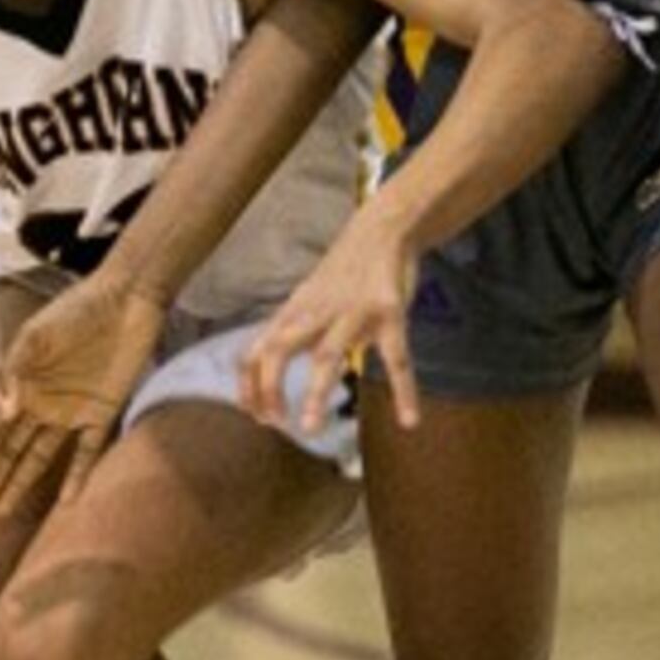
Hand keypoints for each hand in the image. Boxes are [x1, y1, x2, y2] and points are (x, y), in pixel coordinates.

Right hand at [0, 276, 157, 516]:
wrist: (126, 298)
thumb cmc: (77, 310)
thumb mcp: (38, 333)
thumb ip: (17, 369)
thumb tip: (5, 412)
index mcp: (21, 384)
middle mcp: (42, 404)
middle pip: (10, 450)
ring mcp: (71, 412)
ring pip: (40, 457)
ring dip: (22, 483)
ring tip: (3, 512)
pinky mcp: (103, 413)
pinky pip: (88, 452)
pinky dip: (78, 476)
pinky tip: (68, 502)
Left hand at [241, 212, 422, 437]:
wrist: (381, 230)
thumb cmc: (342, 274)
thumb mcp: (307, 299)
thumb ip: (288, 332)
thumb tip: (263, 370)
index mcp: (295, 313)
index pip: (257, 350)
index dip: (250, 385)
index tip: (258, 417)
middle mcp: (317, 313)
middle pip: (280, 349)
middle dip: (270, 387)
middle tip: (276, 424)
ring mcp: (353, 312)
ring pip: (328, 354)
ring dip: (317, 393)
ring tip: (312, 429)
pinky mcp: (390, 312)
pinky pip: (397, 357)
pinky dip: (404, 390)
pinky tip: (409, 420)